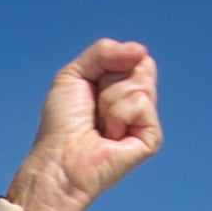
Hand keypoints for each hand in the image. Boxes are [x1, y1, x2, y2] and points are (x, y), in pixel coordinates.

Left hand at [1, 40, 161, 210]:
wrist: (60, 159)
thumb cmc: (62, 124)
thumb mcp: (74, 74)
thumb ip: (103, 51)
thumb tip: (141, 50)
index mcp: (121, 87)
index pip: (135, 56)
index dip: (111, 64)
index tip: (91, 88)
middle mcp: (137, 103)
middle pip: (143, 66)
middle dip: (111, 81)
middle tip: (95, 108)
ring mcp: (146, 121)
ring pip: (140, 84)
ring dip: (110, 101)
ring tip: (100, 125)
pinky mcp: (151, 138)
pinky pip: (141, 104)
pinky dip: (118, 115)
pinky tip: (110, 137)